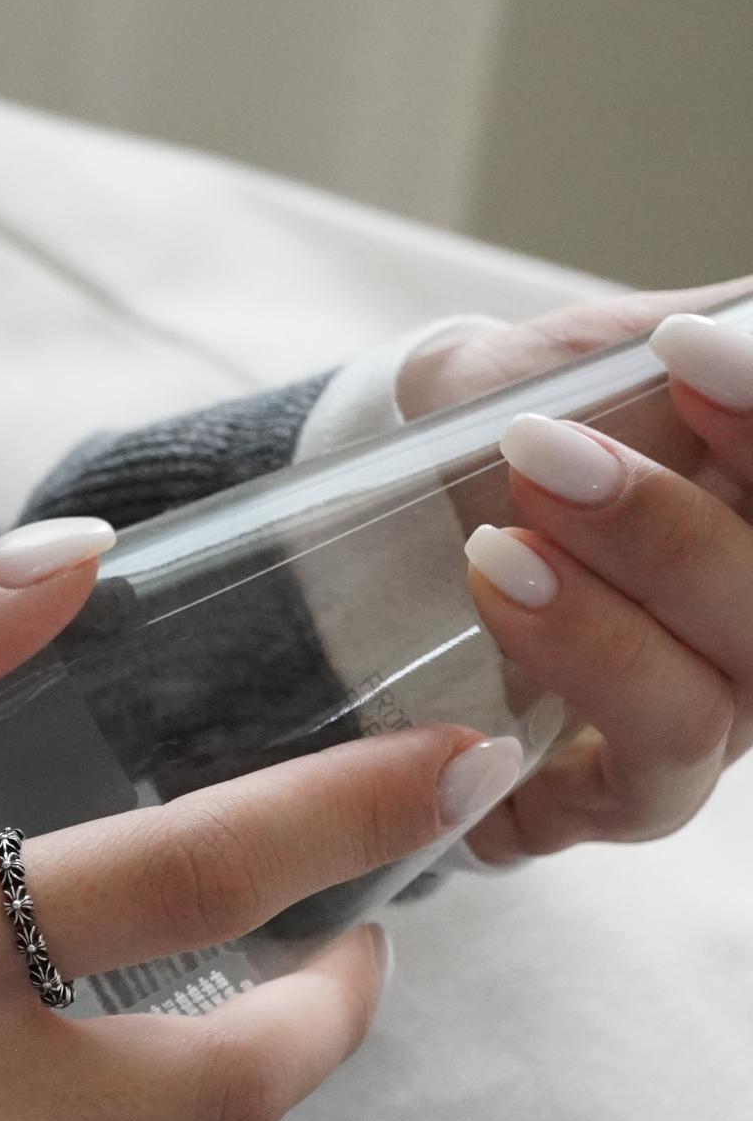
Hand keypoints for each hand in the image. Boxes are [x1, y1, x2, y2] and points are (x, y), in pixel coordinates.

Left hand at [399, 280, 752, 860]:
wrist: (403, 500)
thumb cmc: (535, 417)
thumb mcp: (607, 351)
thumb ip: (720, 330)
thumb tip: (747, 323)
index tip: (681, 353)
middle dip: (666, 534)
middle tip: (540, 454)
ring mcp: (719, 722)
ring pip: (714, 705)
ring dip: (605, 627)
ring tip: (495, 549)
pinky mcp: (632, 796)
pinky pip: (642, 777)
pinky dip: (577, 694)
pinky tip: (501, 618)